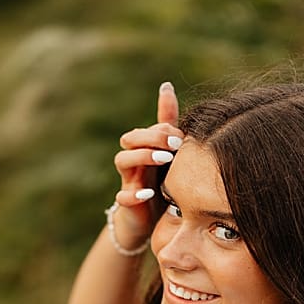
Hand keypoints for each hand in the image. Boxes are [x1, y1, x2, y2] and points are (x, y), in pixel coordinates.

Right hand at [111, 78, 180, 248]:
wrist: (151, 217)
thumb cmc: (162, 179)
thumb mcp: (169, 150)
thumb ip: (168, 122)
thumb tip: (166, 85)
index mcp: (144, 147)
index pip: (145, 129)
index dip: (161, 130)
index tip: (181, 138)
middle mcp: (134, 161)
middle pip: (129, 139)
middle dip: (150, 138)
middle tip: (173, 146)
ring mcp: (129, 181)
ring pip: (122, 161)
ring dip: (142, 157)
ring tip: (163, 160)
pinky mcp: (127, 204)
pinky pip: (122, 197)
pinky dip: (133, 195)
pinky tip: (149, 193)